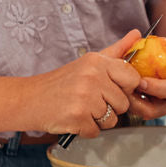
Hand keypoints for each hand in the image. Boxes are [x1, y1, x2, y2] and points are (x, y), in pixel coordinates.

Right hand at [27, 30, 142, 136]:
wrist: (28, 99)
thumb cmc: (61, 83)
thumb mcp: (89, 62)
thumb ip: (116, 51)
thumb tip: (137, 35)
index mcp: (97, 62)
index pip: (133, 78)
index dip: (124, 88)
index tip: (110, 88)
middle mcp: (92, 77)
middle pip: (124, 103)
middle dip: (110, 107)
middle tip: (89, 100)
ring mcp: (85, 97)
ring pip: (112, 120)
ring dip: (98, 120)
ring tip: (81, 108)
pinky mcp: (77, 117)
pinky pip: (97, 131)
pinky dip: (86, 129)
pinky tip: (73, 117)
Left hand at [124, 36, 165, 120]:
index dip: (156, 88)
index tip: (141, 81)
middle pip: (155, 109)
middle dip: (136, 101)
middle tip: (122, 88)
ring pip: (145, 111)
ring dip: (131, 102)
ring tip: (119, 88)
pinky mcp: (157, 105)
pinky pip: (142, 107)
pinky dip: (132, 99)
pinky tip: (122, 88)